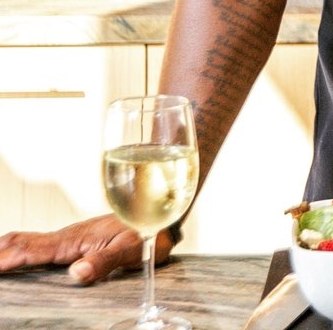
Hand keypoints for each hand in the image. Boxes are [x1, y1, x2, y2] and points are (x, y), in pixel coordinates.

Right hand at [0, 214, 176, 283]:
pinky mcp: (77, 240)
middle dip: (0, 251)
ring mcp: (71, 237)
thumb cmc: (151, 232)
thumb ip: (105, 261)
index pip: (32, 250)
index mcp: (75, 240)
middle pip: (24, 243)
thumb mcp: (132, 249)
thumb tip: (76, 273)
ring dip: (6, 249)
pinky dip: (20, 248)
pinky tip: (15, 253)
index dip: (7, 259)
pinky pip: (41, 243)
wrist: (164, 211)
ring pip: (29, 241)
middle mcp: (68, 236)